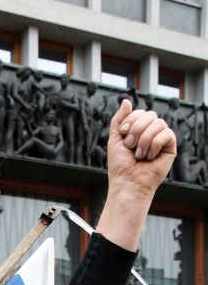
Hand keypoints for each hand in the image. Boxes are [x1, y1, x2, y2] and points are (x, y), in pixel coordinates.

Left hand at [97, 99, 175, 250]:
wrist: (127, 183)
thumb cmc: (120, 166)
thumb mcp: (114, 139)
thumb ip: (119, 120)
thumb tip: (126, 100)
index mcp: (139, 130)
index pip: (139, 112)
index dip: (130, 121)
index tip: (124, 135)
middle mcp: (151, 133)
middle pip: (150, 115)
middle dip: (137, 130)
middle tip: (131, 146)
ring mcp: (161, 140)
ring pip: (158, 123)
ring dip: (144, 139)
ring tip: (139, 154)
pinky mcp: (170, 148)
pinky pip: (166, 133)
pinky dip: (155, 144)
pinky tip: (150, 156)